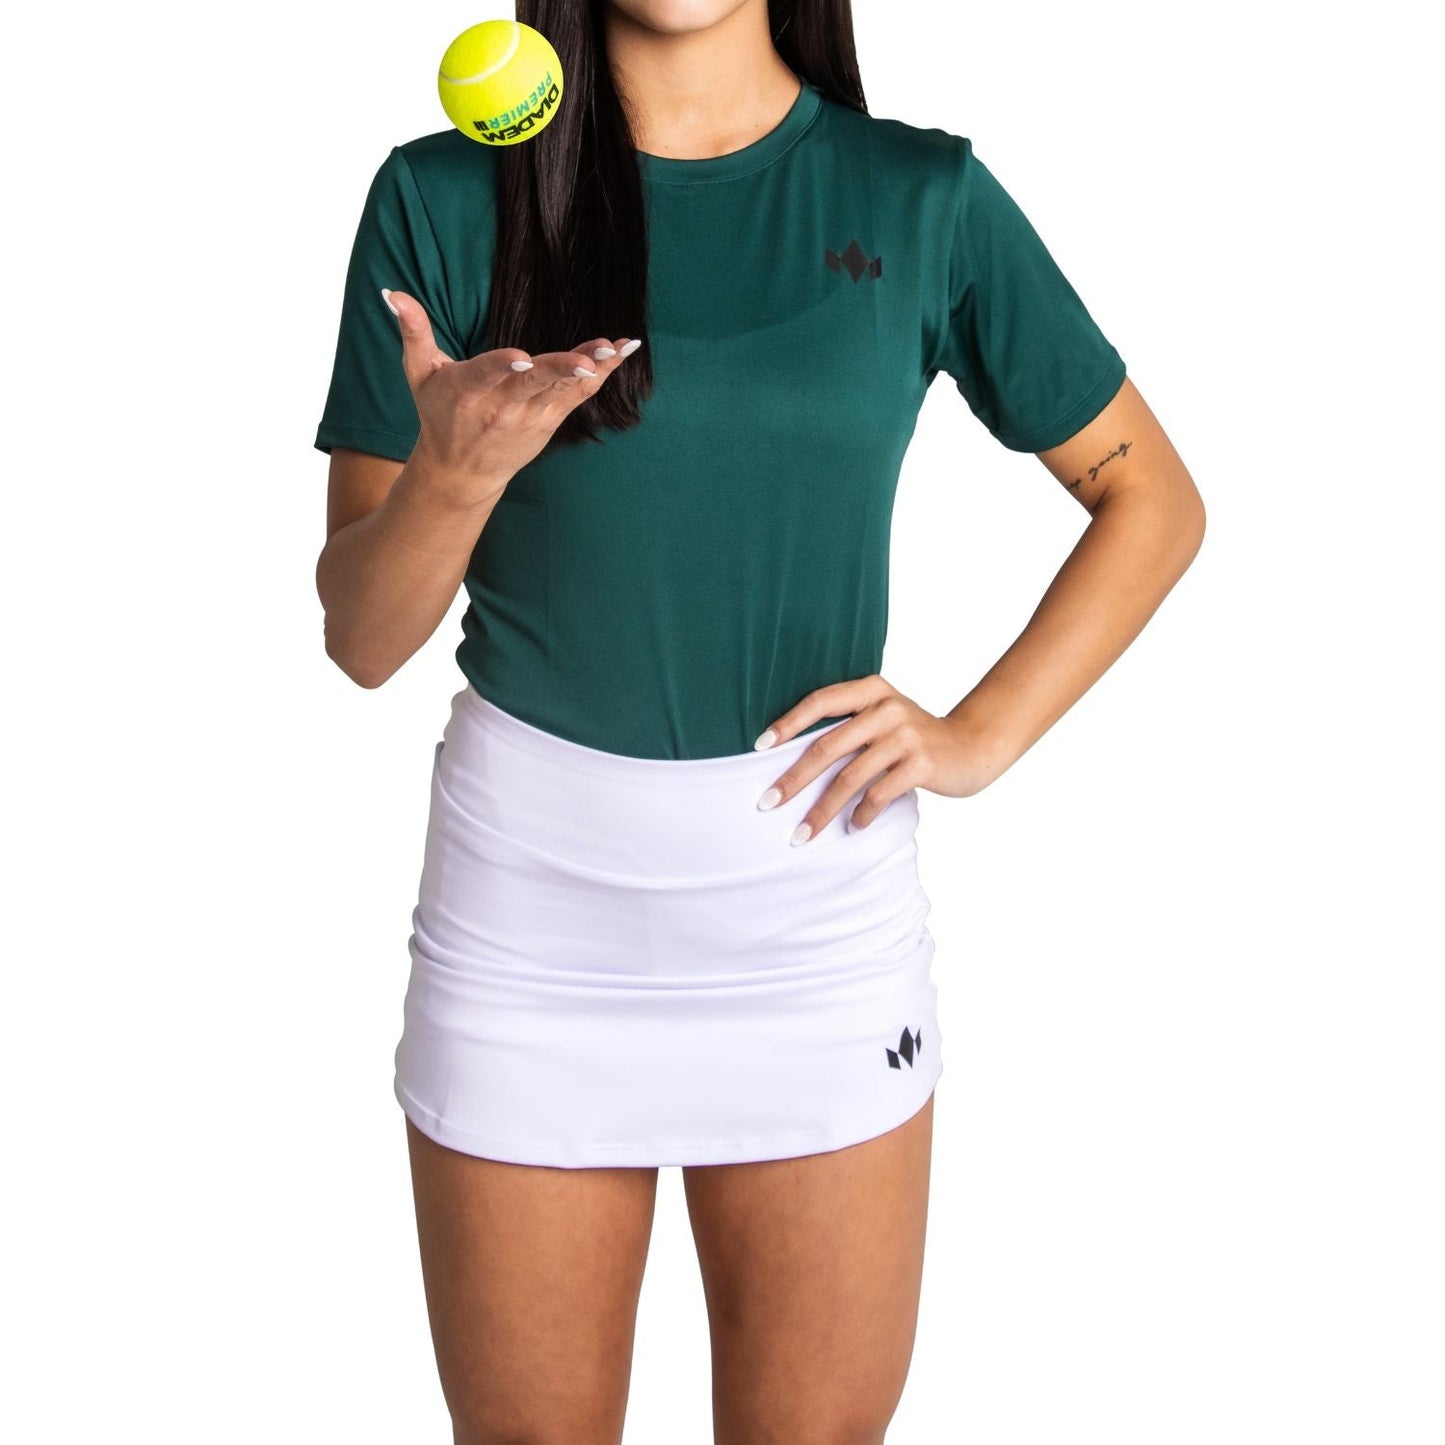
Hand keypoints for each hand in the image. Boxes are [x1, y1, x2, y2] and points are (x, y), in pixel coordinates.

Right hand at [385, 287, 641, 506]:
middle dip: (560, 370)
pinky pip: (580, 396)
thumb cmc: (439, 415)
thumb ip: (412, 331)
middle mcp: (502, 406)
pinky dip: (604, 374)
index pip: (487, 375)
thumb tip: (392, 292)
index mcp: (467, 391)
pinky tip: (624, 350)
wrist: (462, 471)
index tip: (521, 356)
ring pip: (564, 389)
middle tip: (586, 359)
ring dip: (590, 369)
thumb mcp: (419, 374)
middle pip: (534, 384)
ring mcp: (531, 415)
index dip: (503, 365)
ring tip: (613, 348)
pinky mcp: (551, 419)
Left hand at [753, 674, 993, 840]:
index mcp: (872, 690)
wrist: (971, 746)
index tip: (759, 747)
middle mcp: (887, 708)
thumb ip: (849, 724)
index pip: (820, 701)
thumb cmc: (914, 737)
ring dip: (822, 811)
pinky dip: (861, 814)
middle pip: (827, 747)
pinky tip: (853, 826)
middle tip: (768, 802)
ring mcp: (906, 735)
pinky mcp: (921, 763)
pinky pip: (878, 794)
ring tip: (802, 833)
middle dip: (794, 779)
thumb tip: (791, 756)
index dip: (787, 723)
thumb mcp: (884, 716)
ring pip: (849, 778)